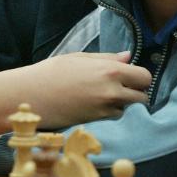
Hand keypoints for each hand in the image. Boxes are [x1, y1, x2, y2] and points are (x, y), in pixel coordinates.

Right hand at [0, 51, 150, 136]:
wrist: (32, 95)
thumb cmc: (52, 72)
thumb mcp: (80, 58)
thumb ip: (107, 58)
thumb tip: (128, 56)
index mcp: (110, 70)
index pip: (144, 76)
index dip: (139, 76)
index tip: (130, 74)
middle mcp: (112, 90)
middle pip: (142, 95)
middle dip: (135, 91)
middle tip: (121, 86)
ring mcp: (104, 108)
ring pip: (128, 107)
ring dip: (122, 102)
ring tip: (102, 93)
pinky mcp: (96, 120)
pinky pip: (114, 115)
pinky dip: (110, 111)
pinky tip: (93, 102)